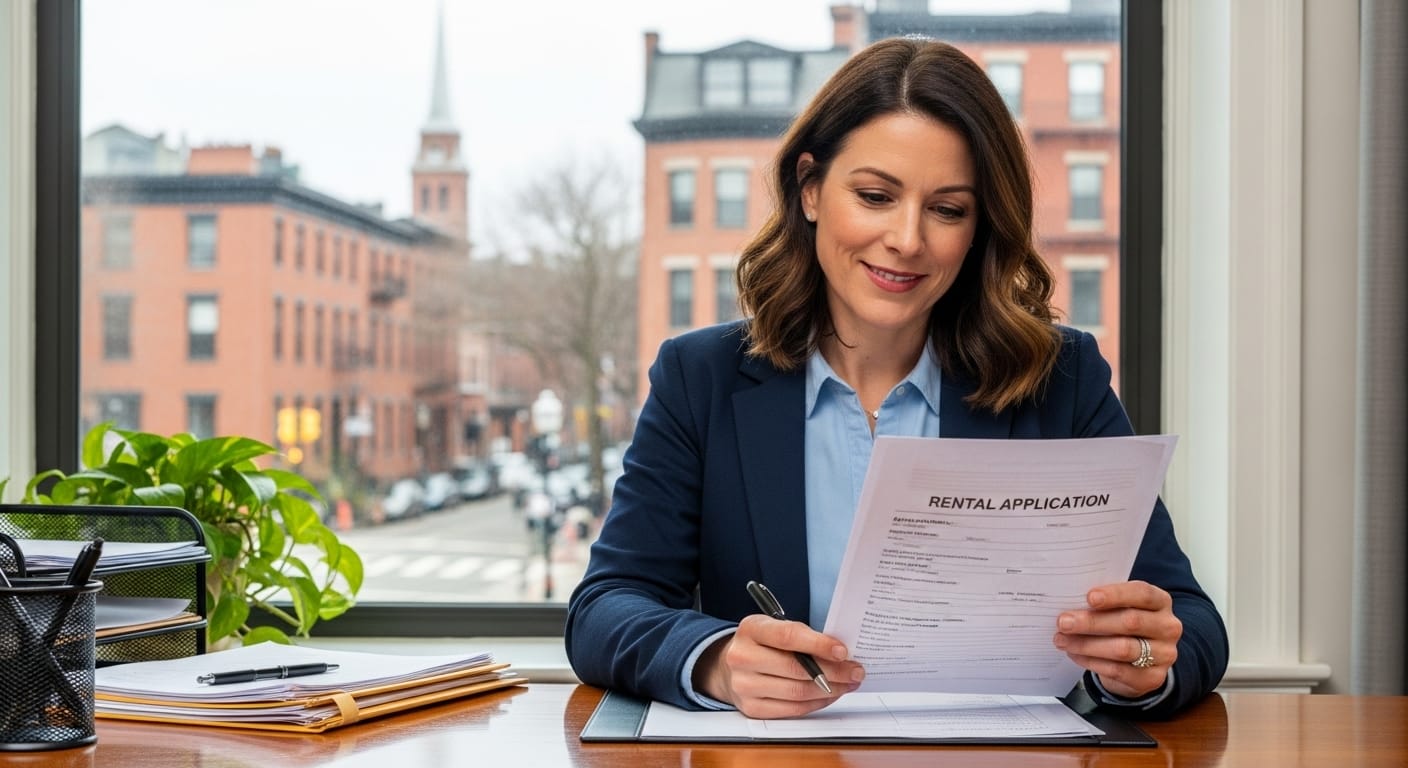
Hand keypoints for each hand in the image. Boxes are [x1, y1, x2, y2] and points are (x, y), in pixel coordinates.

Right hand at [693, 614, 864, 718]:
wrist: (728, 667)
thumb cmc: (762, 644)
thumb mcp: (774, 628)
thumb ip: (801, 636)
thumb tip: (840, 653)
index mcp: (750, 628)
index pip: (788, 636)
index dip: (819, 644)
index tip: (843, 651)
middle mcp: (742, 657)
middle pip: (796, 668)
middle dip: (834, 671)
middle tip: (856, 670)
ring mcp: (744, 685)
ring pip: (797, 692)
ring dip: (830, 689)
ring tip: (848, 683)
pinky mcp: (751, 708)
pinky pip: (792, 709)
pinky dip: (816, 703)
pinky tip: (830, 694)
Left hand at [1053, 580, 1181, 698]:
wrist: (1140, 660)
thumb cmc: (1123, 624)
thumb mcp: (1120, 607)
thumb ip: (1103, 602)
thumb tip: (1069, 599)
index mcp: (1160, 601)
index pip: (1142, 593)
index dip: (1115, 594)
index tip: (1089, 597)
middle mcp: (1168, 627)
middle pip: (1130, 622)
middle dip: (1092, 622)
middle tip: (1063, 622)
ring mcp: (1164, 654)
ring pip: (1123, 648)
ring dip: (1087, 644)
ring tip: (1062, 639)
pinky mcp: (1152, 678)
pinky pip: (1118, 670)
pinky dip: (1091, 661)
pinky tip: (1075, 654)